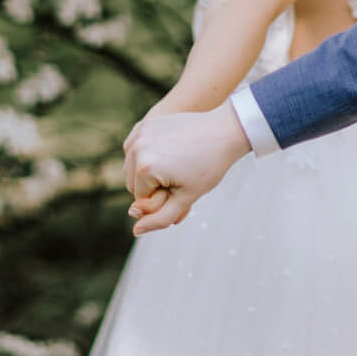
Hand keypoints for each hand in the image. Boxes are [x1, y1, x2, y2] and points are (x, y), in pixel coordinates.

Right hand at [123, 103, 249, 232]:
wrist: (224, 132)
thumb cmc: (208, 167)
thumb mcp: (186, 198)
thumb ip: (160, 218)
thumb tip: (136, 231)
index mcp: (145, 169)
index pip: (140, 200)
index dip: (162, 198)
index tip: (182, 185)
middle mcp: (137, 149)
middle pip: (132, 183)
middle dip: (152, 185)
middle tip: (180, 175)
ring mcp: (140, 133)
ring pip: (132, 166)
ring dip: (148, 170)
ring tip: (175, 163)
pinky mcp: (145, 123)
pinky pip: (136, 148)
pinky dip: (146, 153)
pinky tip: (167, 151)